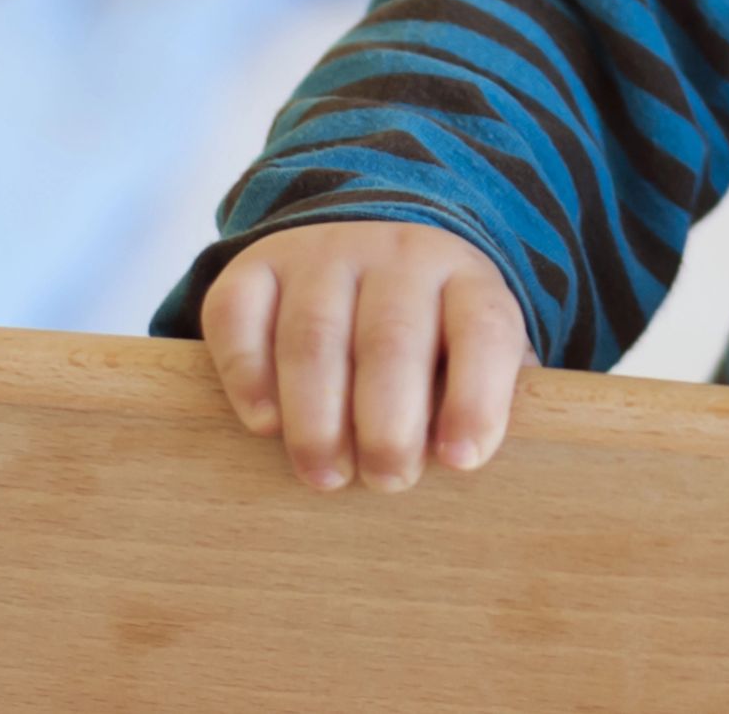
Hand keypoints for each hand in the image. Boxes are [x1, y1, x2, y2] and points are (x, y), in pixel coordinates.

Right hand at [199, 220, 538, 492]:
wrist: (364, 248)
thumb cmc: (430, 333)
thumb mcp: (472, 352)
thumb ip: (488, 396)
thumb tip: (476, 464)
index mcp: (466, 278)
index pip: (484, 328)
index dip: (477, 396)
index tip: (461, 461)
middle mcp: (398, 255)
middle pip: (393, 339)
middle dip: (389, 423)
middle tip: (387, 480)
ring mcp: (323, 255)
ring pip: (314, 335)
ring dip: (317, 417)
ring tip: (326, 474)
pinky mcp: (255, 265)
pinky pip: (240, 314)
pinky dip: (249, 374)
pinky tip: (265, 423)